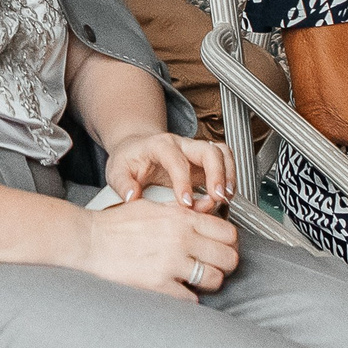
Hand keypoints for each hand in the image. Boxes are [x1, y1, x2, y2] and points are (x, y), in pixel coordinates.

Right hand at [78, 195, 238, 300]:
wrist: (89, 239)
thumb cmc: (116, 224)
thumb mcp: (153, 206)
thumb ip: (183, 210)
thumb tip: (208, 210)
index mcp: (181, 218)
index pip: (229, 233)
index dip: (229, 243)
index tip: (221, 247)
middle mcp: (181, 239)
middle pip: (228, 258)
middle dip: (223, 264)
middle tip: (213, 266)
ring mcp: (171, 262)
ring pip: (215, 280)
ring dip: (208, 282)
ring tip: (195, 279)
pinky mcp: (159, 284)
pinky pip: (191, 298)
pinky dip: (187, 297)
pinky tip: (177, 288)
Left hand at [105, 131, 233, 212]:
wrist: (136, 148)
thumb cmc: (128, 160)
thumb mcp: (116, 170)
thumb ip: (122, 184)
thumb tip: (132, 197)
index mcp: (159, 145)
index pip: (176, 160)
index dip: (184, 182)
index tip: (186, 203)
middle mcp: (181, 144)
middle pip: (207, 150)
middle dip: (216, 175)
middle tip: (217, 198)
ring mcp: (195, 150)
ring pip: (221, 152)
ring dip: (228, 175)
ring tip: (226, 198)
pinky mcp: (204, 160)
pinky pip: (225, 160)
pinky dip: (231, 175)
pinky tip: (227, 195)